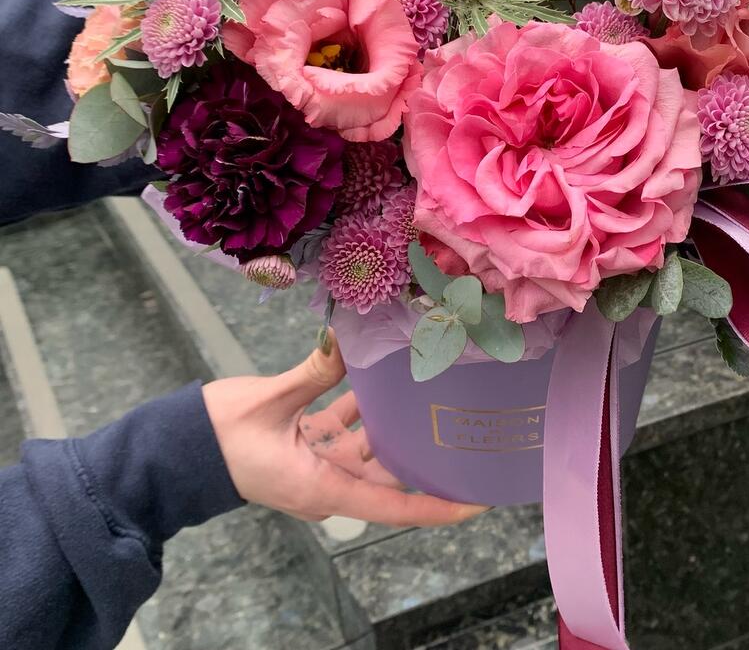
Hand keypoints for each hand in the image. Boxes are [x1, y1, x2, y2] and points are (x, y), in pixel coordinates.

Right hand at [202, 332, 488, 526]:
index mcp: (323, 486)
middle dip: (424, 452)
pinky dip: (359, 412)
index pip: (394, 506)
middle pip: (389, 475)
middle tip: (461, 424)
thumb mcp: (270, 401)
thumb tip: (349, 340)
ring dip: (391, 423)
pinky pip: (343, 435)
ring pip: (368, 450)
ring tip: (425, 390)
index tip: (476, 501)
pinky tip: (375, 381)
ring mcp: (316, 470)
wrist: (173, 451)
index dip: (438, 506)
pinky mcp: (305, 452)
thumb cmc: (216, 435)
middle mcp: (326, 485)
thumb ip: (315, 372)